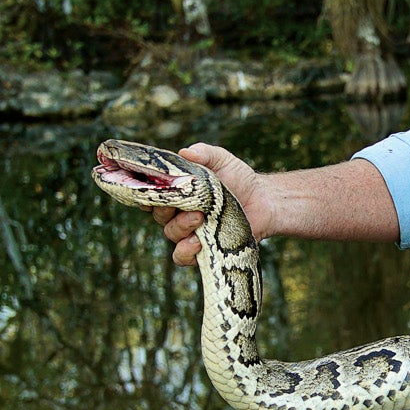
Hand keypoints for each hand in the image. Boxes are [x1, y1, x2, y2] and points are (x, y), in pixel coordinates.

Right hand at [152, 144, 268, 265]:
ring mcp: (190, 232)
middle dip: (166, 208)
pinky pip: (183, 257)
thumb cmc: (240, 179)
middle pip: (160, 214)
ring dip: (181, 226)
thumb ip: (204, 153)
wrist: (263, 201)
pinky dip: (185, 251)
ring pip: (171, 233)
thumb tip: (185, 152)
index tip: (148, 190)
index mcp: (179, 192)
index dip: (145, 194)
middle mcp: (179, 213)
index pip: (153, 194)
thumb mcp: (222, 160)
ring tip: (199, 218)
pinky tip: (197, 243)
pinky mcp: (204, 249)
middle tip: (185, 202)